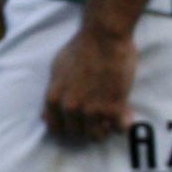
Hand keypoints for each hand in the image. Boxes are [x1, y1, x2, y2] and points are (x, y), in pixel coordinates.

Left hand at [42, 22, 136, 142]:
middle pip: (77, 134)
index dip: (67, 126)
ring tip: (111, 118)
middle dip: (86, 127)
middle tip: (97, 117)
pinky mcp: (115, 107)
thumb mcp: (56, 70)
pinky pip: (120, 128)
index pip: (56, 129)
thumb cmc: (80, 48)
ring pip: (97, 135)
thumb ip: (53, 93)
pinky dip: (123, 124)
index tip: (77, 122)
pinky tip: (125, 115)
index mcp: (54, 100)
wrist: (104, 37)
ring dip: (105, 128)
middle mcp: (71, 109)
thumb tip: (45, 116)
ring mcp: (93, 110)